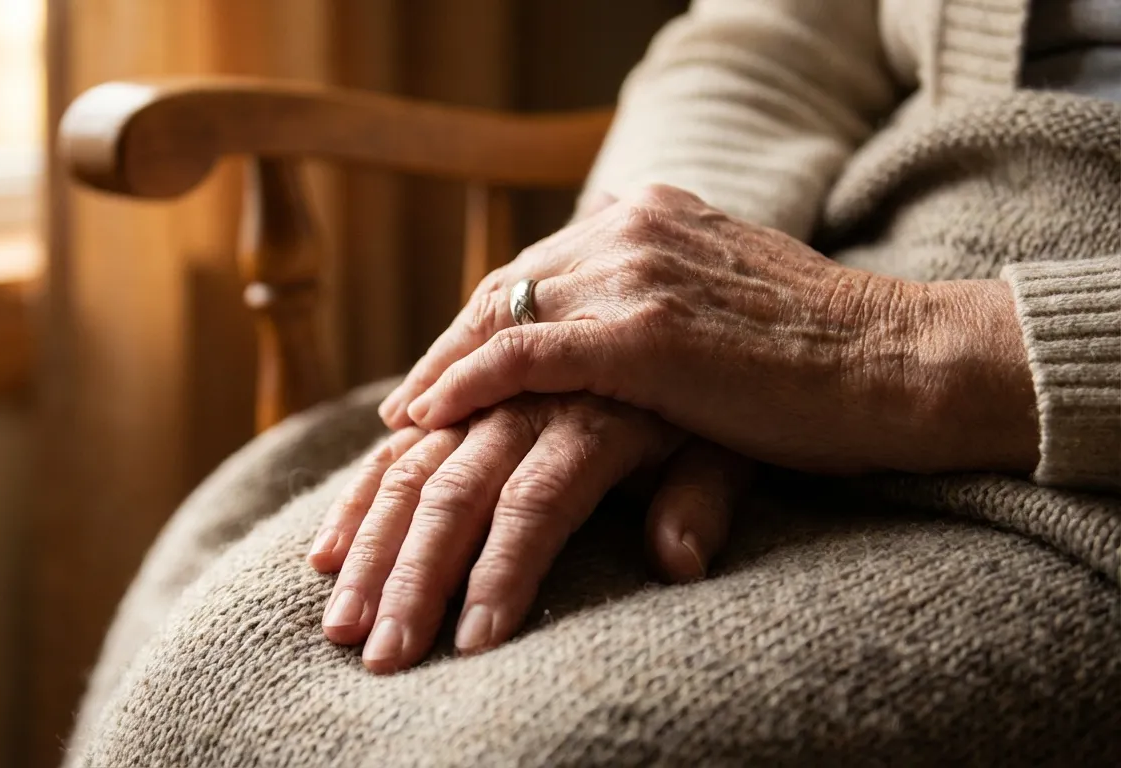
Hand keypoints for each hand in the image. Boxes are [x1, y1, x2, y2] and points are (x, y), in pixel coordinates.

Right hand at [307, 394, 752, 673]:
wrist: (701, 299)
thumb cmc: (729, 395)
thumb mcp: (734, 444)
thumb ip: (701, 498)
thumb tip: (677, 563)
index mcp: (596, 412)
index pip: (535, 501)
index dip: (502, 572)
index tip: (473, 645)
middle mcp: (530, 396)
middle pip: (456, 489)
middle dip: (414, 576)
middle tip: (382, 654)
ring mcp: (489, 392)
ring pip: (411, 464)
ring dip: (369, 546)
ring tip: (338, 621)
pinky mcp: (464, 392)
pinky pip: (399, 440)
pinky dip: (360, 491)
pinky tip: (328, 546)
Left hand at [380, 185, 1039, 474]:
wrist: (904, 365)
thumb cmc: (828, 364)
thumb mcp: (727, 315)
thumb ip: (661, 313)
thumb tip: (611, 356)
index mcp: (655, 217)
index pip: (539, 269)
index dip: (483, 322)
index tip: (445, 369)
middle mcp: (634, 228)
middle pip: (506, 287)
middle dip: (449, 347)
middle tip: (408, 402)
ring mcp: (635, 272)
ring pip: (500, 316)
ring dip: (440, 373)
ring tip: (403, 422)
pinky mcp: (640, 330)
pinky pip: (522, 354)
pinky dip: (465, 384)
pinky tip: (425, 419)